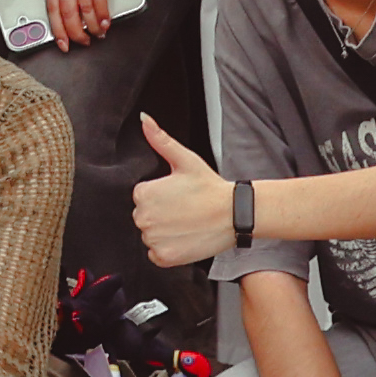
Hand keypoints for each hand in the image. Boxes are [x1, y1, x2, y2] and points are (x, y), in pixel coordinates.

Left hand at [128, 117, 238, 272]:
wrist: (233, 214)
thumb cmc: (210, 187)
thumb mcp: (184, 159)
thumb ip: (160, 139)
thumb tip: (144, 119)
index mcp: (143, 194)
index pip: (142, 198)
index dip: (161, 197)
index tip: (178, 197)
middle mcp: (143, 218)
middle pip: (144, 218)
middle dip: (161, 215)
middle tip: (185, 210)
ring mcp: (152, 239)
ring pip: (151, 236)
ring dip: (165, 233)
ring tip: (187, 223)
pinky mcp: (164, 257)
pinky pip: (157, 255)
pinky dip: (168, 250)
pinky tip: (185, 238)